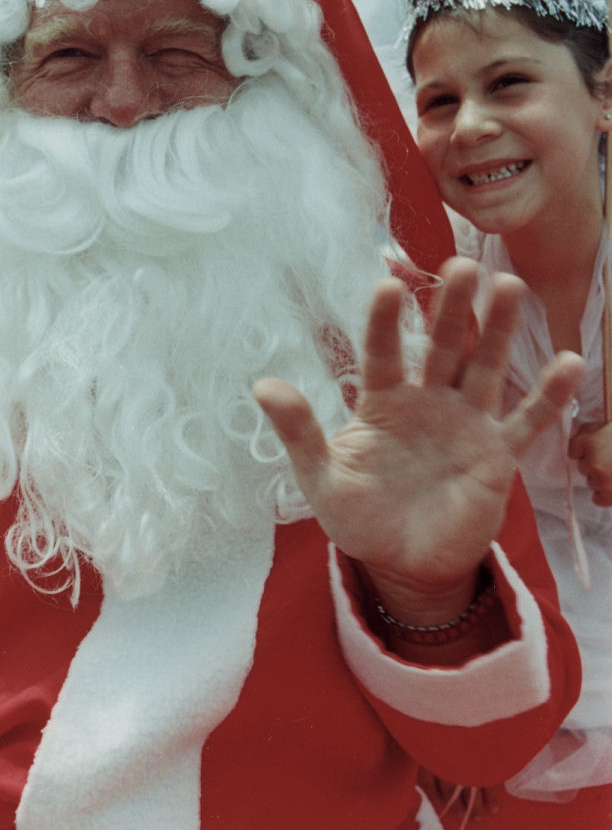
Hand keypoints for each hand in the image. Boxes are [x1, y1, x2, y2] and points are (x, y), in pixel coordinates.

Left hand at [254, 258, 583, 622]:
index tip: (386, 285)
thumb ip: (299, 431)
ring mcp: (466, 423)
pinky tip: (567, 363)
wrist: (403, 565)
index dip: (383, 322)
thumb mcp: (321, 478)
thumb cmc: (359, 518)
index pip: (381, 352)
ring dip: (499, 330)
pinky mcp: (497, 454)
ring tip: (510, 287)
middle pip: (441, 346)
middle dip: (451, 308)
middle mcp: (427, 402)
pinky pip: (526, 420)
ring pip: (486, 367)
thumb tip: (261, 385)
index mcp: (382, 403)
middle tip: (461, 264)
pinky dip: (547, 395)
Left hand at [569, 420, 611, 506]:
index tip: (600, 448)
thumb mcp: (610, 427)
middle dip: (596, 464)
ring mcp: (600, 480)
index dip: (587, 449)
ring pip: (590, 482)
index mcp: (591, 442)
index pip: (573, 450)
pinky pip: (597, 498)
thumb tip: (580, 442)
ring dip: (602, 479)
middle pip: (582, 467)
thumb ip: (592, 431)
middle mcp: (592, 461)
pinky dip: (605, 494)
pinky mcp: (609, 496)